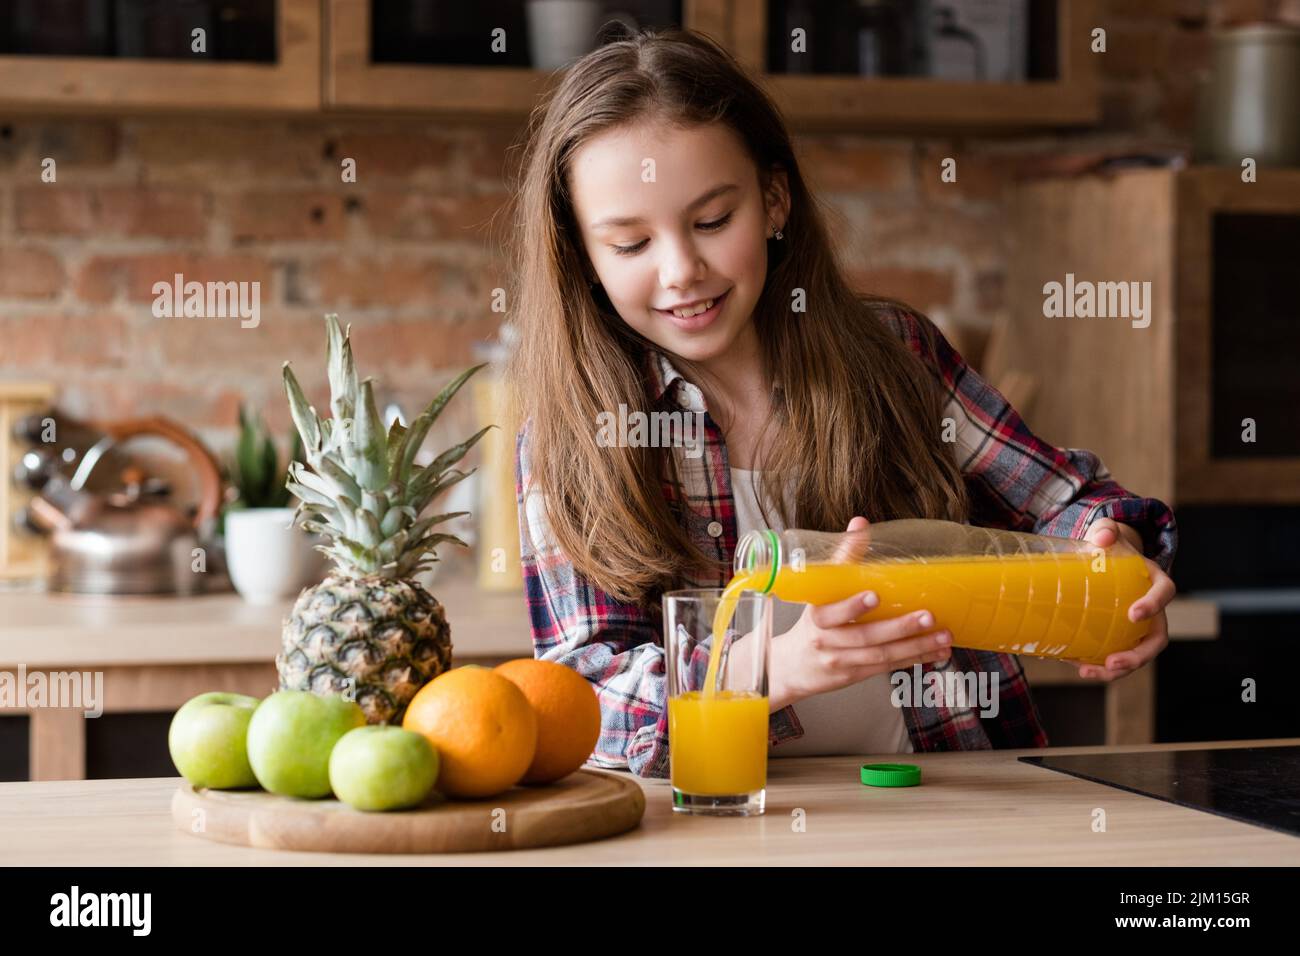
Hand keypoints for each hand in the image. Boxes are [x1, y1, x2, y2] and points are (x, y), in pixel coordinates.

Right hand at [768, 516, 951, 709]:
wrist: (792, 667)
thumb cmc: (812, 623)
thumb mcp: (818, 591)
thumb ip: (842, 559)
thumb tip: (860, 524)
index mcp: (817, 616)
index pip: (832, 612)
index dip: (852, 606)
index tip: (874, 596)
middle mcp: (828, 641)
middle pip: (865, 636)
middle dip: (899, 628)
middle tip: (927, 616)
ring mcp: (842, 660)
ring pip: (882, 655)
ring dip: (916, 645)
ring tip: (943, 635)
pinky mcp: (856, 674)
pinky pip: (888, 666)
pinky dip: (914, 658)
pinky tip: (936, 651)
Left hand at [1060, 518, 1174, 681]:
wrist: (1107, 559)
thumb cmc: (1110, 546)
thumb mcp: (1108, 533)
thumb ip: (1106, 530)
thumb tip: (1101, 537)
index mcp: (1155, 582)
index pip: (1164, 594)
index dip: (1154, 605)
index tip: (1134, 614)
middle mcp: (1153, 610)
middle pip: (1156, 639)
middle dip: (1138, 656)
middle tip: (1113, 663)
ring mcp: (1139, 627)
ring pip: (1137, 655)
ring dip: (1118, 670)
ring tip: (1088, 672)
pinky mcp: (1121, 636)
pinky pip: (1116, 655)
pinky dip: (1098, 665)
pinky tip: (1075, 665)